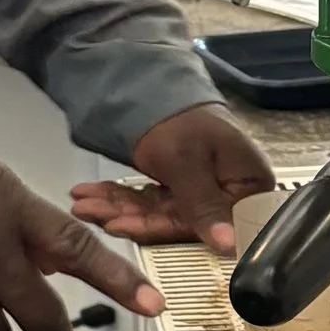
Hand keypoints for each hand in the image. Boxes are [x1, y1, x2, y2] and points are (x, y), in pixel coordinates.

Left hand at [71, 106, 273, 255]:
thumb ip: (203, 205)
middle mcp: (230, 196)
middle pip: (178, 221)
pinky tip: (91, 197)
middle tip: (86, 212)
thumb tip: (230, 246)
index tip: (119, 227)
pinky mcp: (182, 190)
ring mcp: (204, 193)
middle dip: (126, 216)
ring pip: (158, 213)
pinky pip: (150, 202)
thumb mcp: (187, 162)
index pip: (207, 224)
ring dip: (117, 209)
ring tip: (80, 204)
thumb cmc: (181, 119)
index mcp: (248, 189)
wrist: (160, 84)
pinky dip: (121, 199)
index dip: (162, 229)